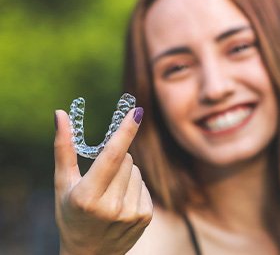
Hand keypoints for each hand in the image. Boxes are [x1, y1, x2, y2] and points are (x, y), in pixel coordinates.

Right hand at [54, 108, 151, 254]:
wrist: (89, 254)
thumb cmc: (71, 214)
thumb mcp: (62, 184)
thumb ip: (64, 148)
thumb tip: (61, 114)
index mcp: (87, 197)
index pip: (111, 156)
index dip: (125, 131)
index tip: (137, 112)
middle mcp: (111, 207)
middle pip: (126, 159)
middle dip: (116, 159)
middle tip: (101, 178)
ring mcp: (131, 214)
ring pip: (136, 171)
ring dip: (125, 174)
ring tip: (110, 194)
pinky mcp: (145, 217)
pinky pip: (144, 185)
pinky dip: (134, 187)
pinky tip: (122, 202)